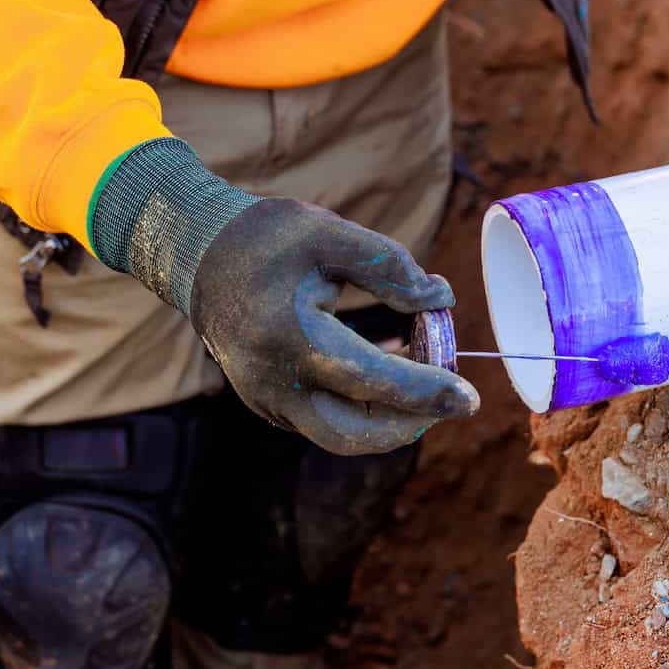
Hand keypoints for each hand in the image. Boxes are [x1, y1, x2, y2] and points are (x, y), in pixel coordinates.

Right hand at [188, 198, 478, 454]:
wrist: (199, 255)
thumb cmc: (267, 239)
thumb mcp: (328, 232)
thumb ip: (389, 265)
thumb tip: (441, 300)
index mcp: (290, 335)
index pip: (371, 380)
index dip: (425, 393)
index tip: (469, 397)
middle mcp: (273, 380)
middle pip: (354, 433)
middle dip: (411, 424)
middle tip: (453, 400)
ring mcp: (265, 399)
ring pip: (339, 436)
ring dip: (390, 419)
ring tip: (426, 377)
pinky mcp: (266, 404)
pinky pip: (324, 420)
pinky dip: (364, 407)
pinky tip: (391, 372)